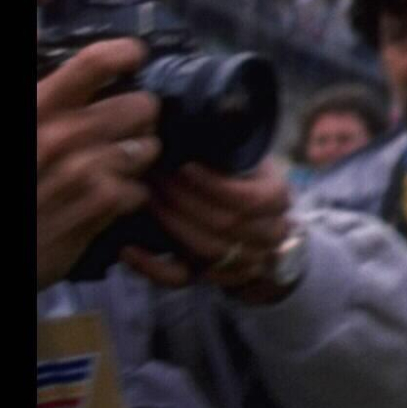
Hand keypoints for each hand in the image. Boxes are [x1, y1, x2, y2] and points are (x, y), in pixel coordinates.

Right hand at [34, 39, 159, 286]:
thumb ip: (52, 97)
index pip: (93, 63)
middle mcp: (60, 136)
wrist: (2, 238)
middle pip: (141, 106)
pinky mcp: (96, 208)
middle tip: (127, 127)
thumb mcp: (26, 125)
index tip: (133, 57)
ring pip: (146, 148)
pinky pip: (138, 190)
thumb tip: (63, 50)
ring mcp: (80, 173)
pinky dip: (131, 194)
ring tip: (118, 164)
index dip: (123, 54)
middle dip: (140, 117)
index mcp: (37, 108)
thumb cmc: (19, 176)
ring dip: (139, 157)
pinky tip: (110, 196)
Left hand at [127, 157, 296, 299]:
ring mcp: (243, 261)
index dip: (214, 185)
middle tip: (154, 178)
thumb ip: (229, 151)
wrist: (257, 223)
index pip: (250, 199)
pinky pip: (181, 279)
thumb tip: (196, 128)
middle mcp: (268, 235)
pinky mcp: (213, 278)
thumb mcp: (246, 160)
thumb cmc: (242, 180)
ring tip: (145, 199)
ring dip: (170, 224)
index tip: (184, 166)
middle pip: (224, 224)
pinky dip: (152, 267)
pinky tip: (129, 249)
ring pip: (205, 250)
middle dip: (184, 200)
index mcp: (277, 200)